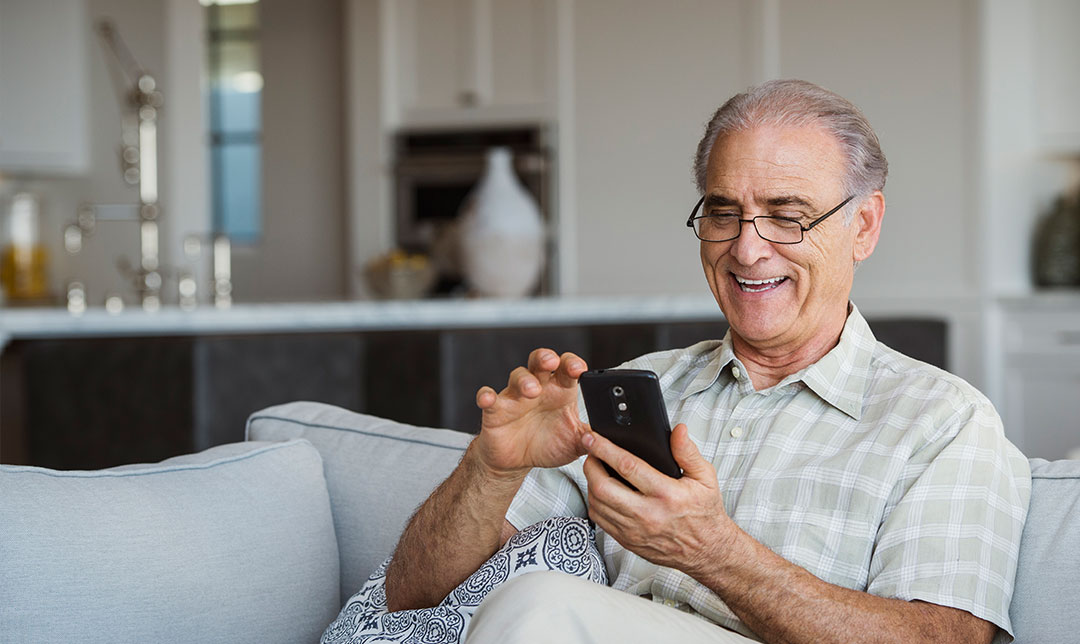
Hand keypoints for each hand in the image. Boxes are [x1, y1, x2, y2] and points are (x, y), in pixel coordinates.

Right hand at [472, 348, 589, 477]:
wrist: (517, 462)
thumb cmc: (547, 445)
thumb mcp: (575, 444)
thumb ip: (592, 438)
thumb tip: (610, 437)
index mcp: (560, 392)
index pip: (567, 369)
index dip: (573, 365)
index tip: (580, 368)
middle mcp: (538, 389)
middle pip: (540, 363)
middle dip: (545, 358)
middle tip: (552, 362)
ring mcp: (515, 397)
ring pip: (517, 377)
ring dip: (524, 380)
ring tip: (531, 390)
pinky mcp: (495, 410)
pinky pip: (488, 397)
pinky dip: (486, 395)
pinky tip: (488, 398)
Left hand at [582, 424, 735, 576]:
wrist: (707, 551)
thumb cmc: (705, 513)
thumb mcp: (705, 478)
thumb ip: (688, 453)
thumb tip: (678, 431)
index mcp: (667, 495)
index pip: (627, 466)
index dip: (605, 449)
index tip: (593, 438)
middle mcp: (648, 515)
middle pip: (603, 488)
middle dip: (591, 465)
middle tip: (591, 452)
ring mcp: (635, 531)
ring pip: (597, 505)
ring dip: (590, 483)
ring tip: (596, 469)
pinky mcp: (627, 541)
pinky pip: (600, 520)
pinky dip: (595, 503)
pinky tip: (602, 492)